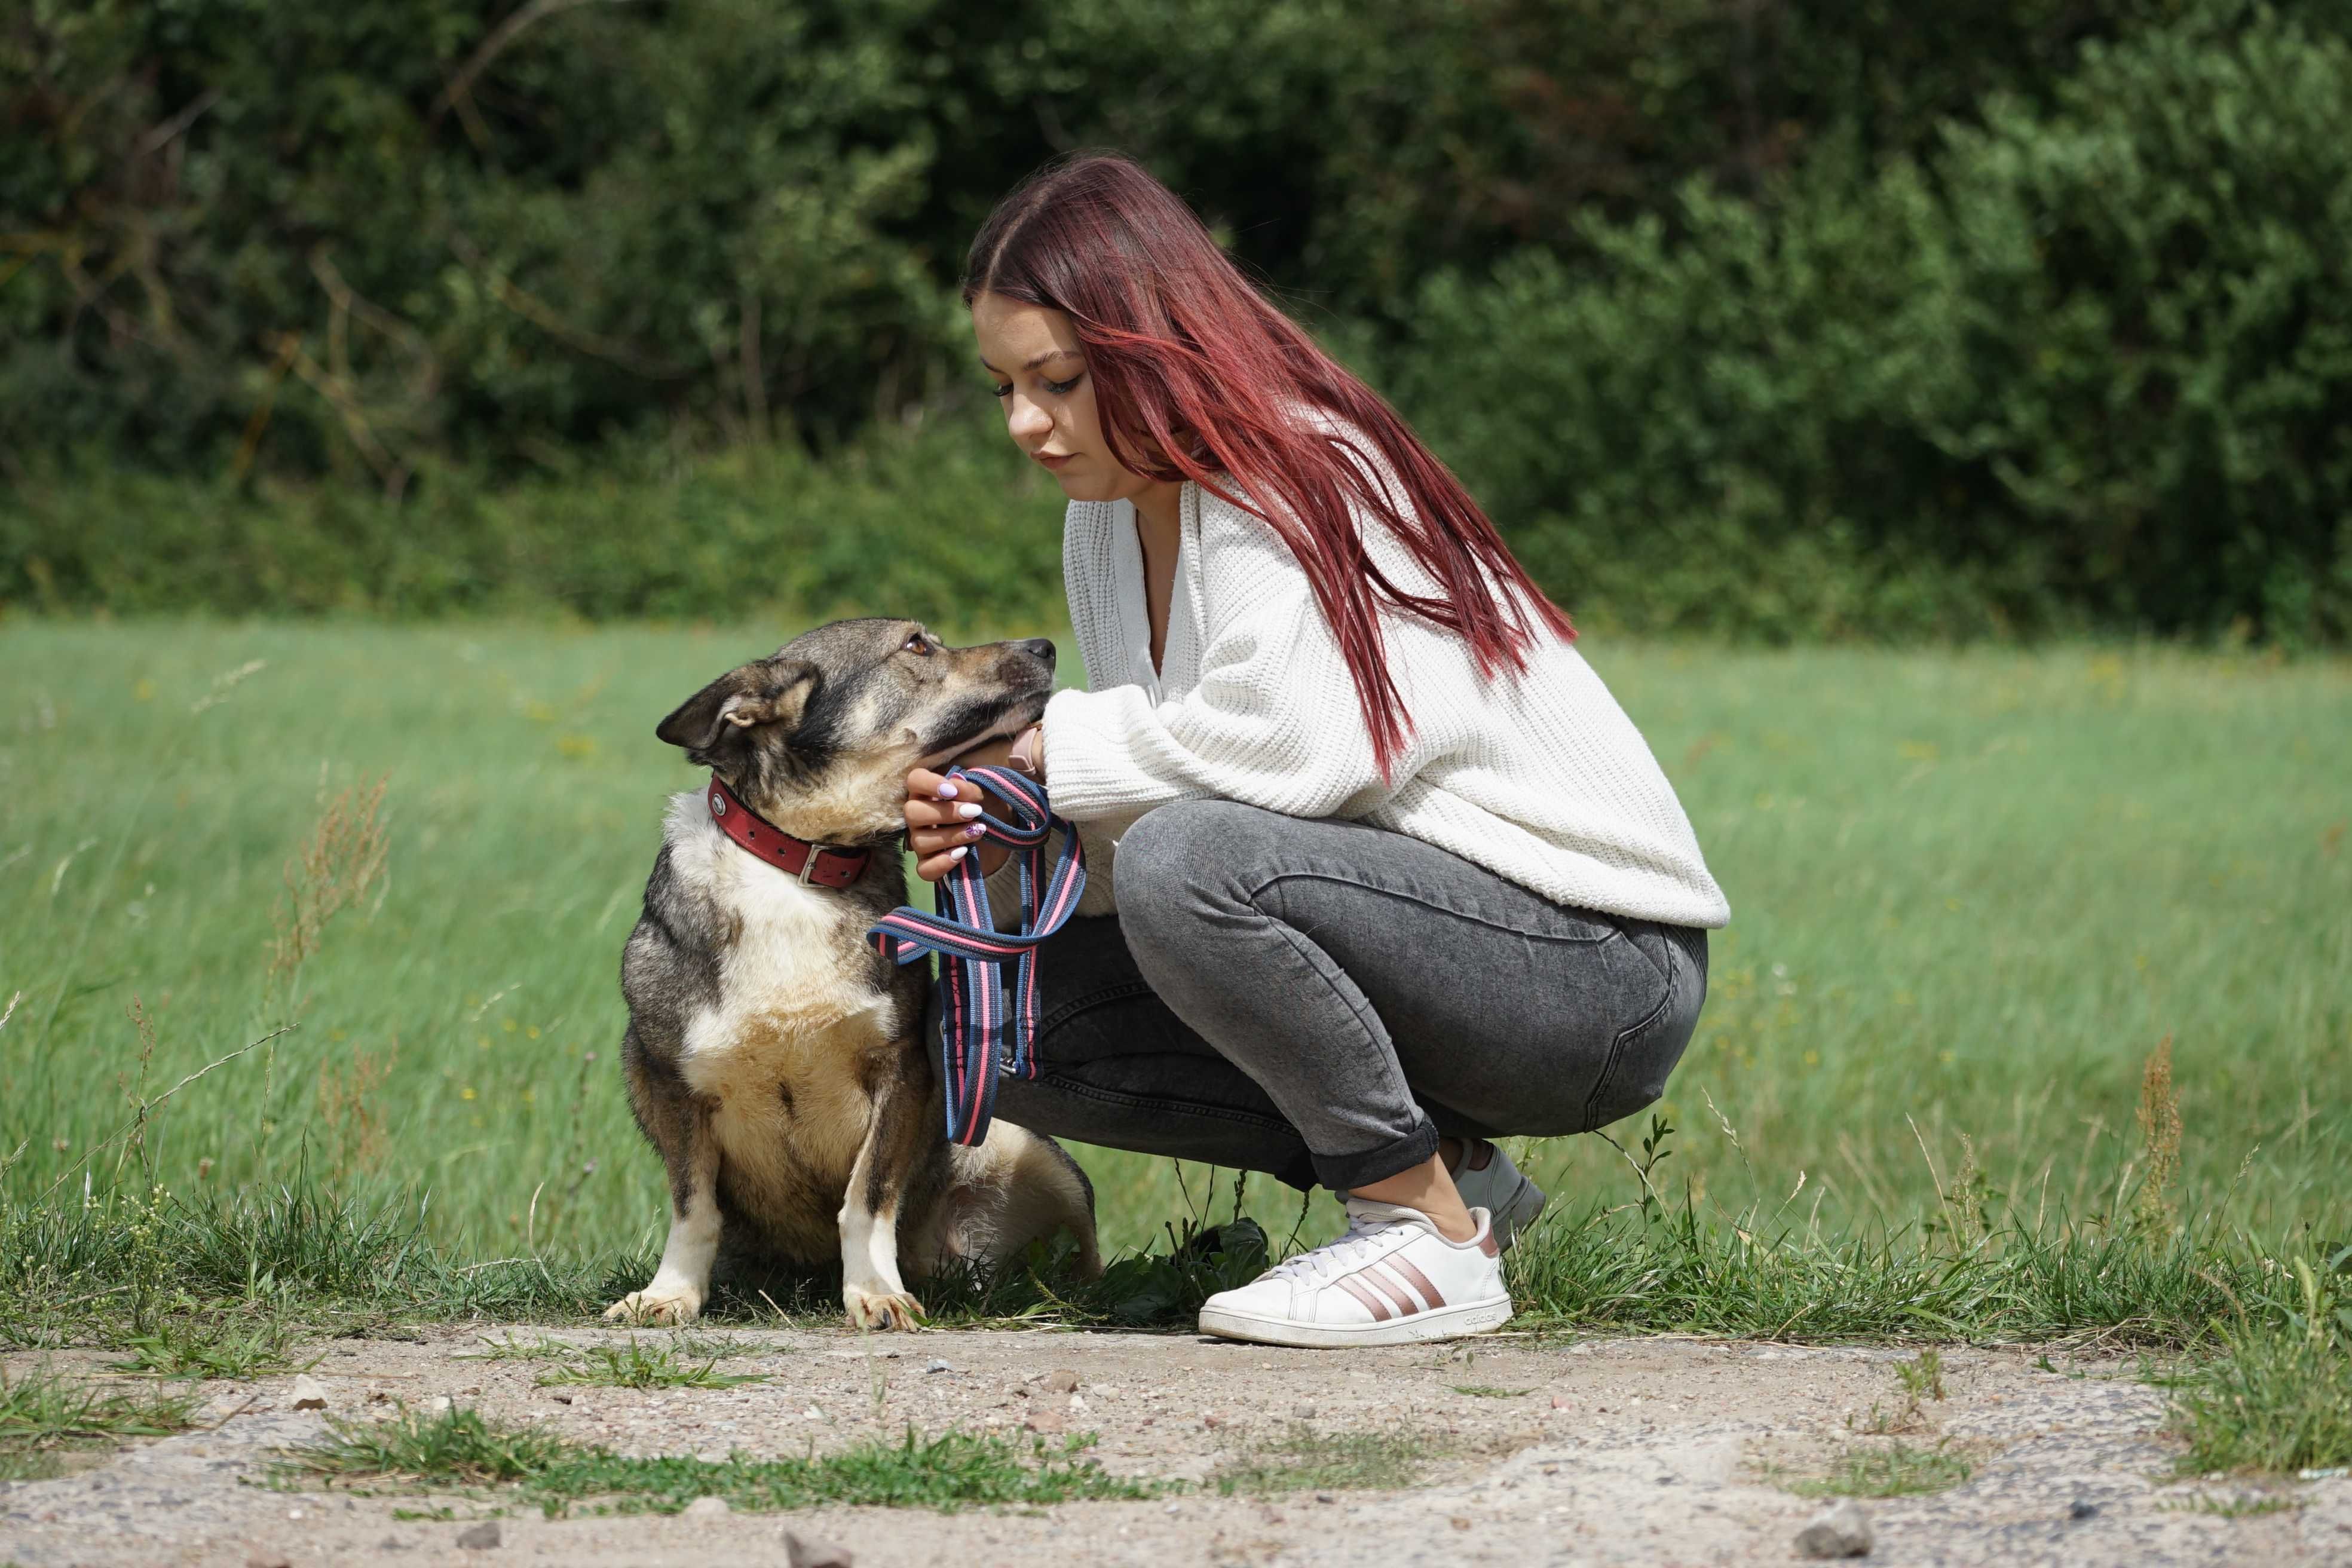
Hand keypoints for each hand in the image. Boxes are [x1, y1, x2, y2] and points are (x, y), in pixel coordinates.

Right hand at [903, 735, 1018, 882]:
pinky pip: (924, 869)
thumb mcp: (983, 795)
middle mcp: (918, 817)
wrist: (999, 840)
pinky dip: (943, 862)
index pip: (914, 780)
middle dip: (945, 813)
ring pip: (920, 841)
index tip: (952, 792)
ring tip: (977, 832)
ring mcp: (921, 842)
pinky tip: (963, 853)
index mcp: (928, 793)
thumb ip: (968, 788)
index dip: (929, 784)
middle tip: (974, 812)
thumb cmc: (986, 810)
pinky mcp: (928, 865)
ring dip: (951, 836)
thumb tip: (957, 789)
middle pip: (912, 812)